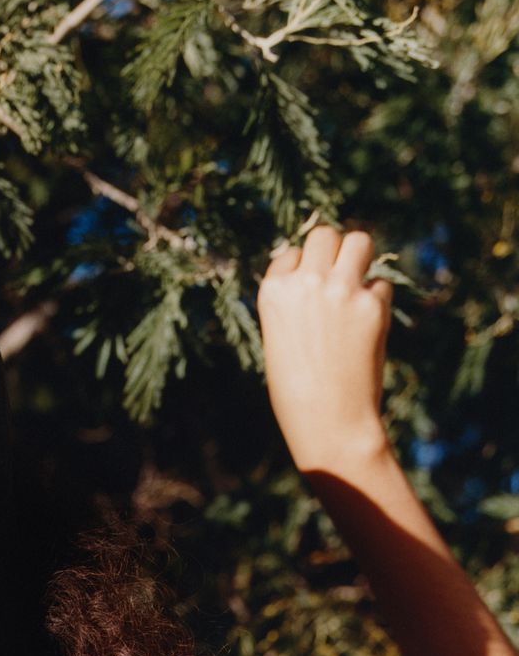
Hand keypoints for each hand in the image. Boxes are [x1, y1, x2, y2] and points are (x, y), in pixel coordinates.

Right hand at [256, 224, 394, 472]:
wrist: (327, 421)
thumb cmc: (296, 389)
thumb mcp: (279, 337)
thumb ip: (295, 301)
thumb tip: (322, 270)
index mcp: (273, 292)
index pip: (290, 253)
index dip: (302, 269)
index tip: (307, 290)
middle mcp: (306, 284)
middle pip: (325, 234)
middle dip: (333, 250)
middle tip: (338, 276)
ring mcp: (342, 291)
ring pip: (359, 241)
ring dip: (360, 257)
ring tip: (358, 282)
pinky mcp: (373, 305)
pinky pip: (381, 283)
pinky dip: (377, 298)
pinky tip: (367, 324)